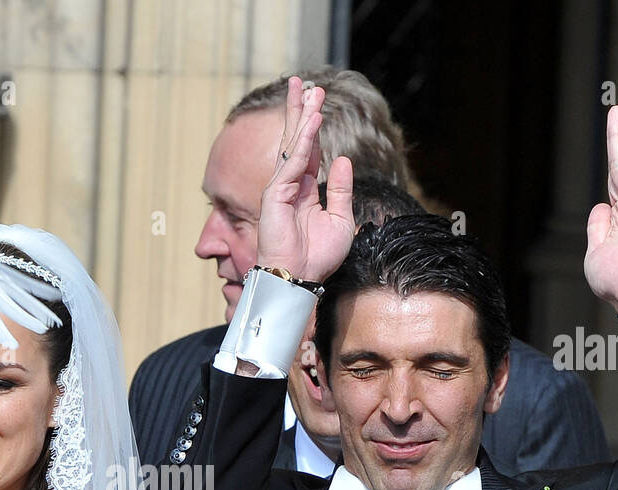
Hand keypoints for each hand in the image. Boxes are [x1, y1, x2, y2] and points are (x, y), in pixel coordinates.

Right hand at [256, 76, 354, 283]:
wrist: (299, 277)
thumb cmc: (317, 257)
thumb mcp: (340, 219)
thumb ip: (341, 189)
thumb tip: (342, 159)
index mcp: (305, 190)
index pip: (310, 151)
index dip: (313, 127)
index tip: (318, 103)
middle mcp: (291, 185)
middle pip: (296, 140)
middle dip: (302, 111)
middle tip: (309, 84)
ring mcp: (281, 188)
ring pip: (293, 144)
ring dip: (302, 116)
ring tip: (310, 90)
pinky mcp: (275, 195)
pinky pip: (294, 162)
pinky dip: (304, 141)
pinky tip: (313, 121)